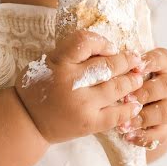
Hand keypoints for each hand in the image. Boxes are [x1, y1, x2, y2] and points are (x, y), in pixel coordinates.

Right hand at [15, 30, 145, 143]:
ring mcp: (82, 104)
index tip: (110, 48)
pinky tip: (135, 103)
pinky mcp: (89, 124)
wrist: (28, 121)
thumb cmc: (40, 87)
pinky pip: (116, 114)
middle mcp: (71, 82)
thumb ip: (74, 54)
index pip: (85, 42)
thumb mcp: (49, 61)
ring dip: (132, 81)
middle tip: (135, 59)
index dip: (102, 42)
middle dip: (126, 61)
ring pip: (117, 88)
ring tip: (138, 78)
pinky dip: (129, 108)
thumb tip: (110, 48)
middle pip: (108, 66)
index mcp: (58, 62)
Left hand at [117, 48, 166, 150]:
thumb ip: (123, 66)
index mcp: (166, 65)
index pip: (162, 58)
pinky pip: (160, 134)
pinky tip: (127, 136)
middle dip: (146, 92)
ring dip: (144, 117)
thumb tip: (103, 60)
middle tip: (126, 98)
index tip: (135, 67)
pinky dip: (143, 136)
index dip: (150, 62)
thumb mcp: (132, 70)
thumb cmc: (135, 82)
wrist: (152, 109)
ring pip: (166, 112)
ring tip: (124, 122)